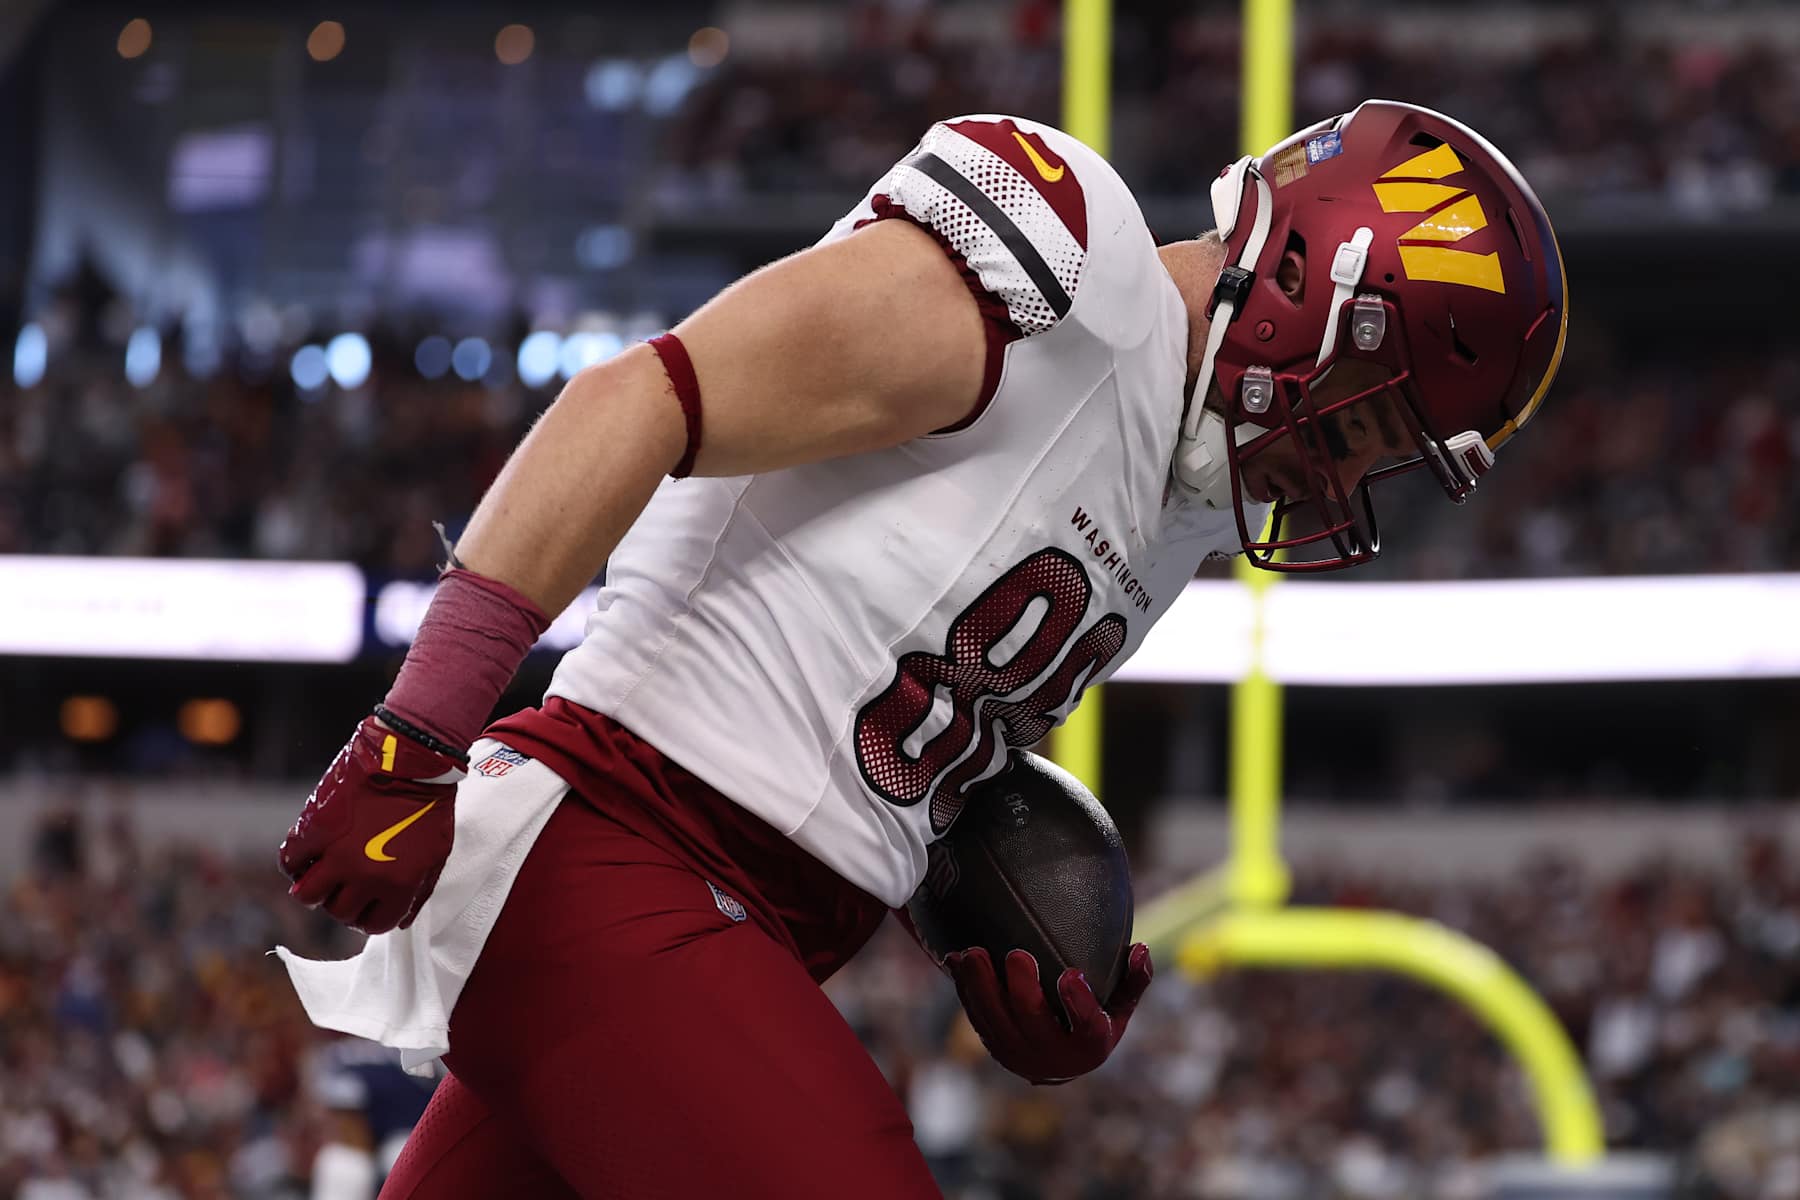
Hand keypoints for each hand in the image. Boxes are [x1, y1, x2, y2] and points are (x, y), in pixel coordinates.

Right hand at [278, 715, 464, 933]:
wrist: (409, 759)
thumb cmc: (428, 804)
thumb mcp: (437, 853)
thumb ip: (418, 891)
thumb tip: (400, 920)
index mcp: (399, 885)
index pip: (374, 925)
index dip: (367, 918)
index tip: (364, 906)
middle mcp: (365, 876)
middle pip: (338, 912)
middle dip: (341, 902)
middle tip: (344, 884)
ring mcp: (336, 854)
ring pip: (306, 895)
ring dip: (312, 888)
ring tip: (322, 872)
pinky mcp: (315, 830)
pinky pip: (289, 861)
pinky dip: (295, 861)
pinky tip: (308, 852)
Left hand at [944, 943, 1152, 1084]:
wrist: (1059, 1062)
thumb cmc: (1095, 1023)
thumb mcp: (1120, 1007)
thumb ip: (1133, 980)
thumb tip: (1141, 948)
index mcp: (1090, 1047)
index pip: (1088, 1027)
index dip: (1079, 1003)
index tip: (1071, 974)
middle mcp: (1052, 1057)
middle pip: (1033, 1023)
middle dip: (1022, 989)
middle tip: (1016, 954)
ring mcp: (1018, 1054)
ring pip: (995, 1021)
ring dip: (982, 987)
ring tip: (973, 953)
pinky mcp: (994, 1046)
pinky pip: (977, 1017)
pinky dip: (965, 990)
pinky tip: (956, 960)